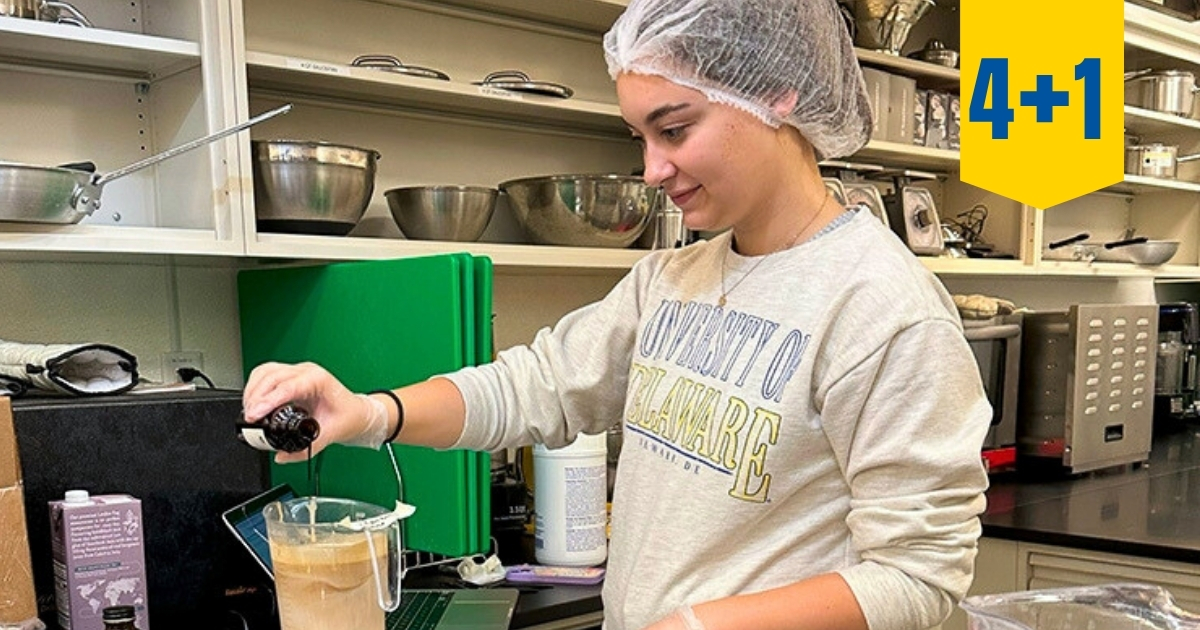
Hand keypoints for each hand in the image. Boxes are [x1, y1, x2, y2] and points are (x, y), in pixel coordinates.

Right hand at [242, 362, 372, 462]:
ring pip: (266, 372)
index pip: (287, 387)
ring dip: (252, 390)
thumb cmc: (348, 417)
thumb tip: (281, 456)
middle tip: (249, 419)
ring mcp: (298, 372)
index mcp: (319, 380)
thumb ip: (305, 449)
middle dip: (256, 397)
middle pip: (271, 376)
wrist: (356, 412)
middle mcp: (306, 372)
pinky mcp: (290, 377)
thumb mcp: (329, 435)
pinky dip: (255, 386)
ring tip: (249, 412)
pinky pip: (267, 374)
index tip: (254, 416)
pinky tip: (253, 402)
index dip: (267, 401)